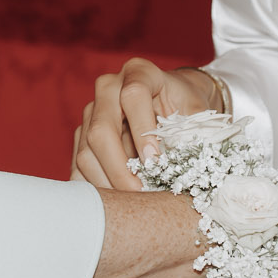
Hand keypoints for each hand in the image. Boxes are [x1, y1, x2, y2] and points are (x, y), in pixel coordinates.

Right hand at [73, 57, 224, 189]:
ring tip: (131, 205)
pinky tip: (114, 203)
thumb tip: (190, 164)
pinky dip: (95, 186)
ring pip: (86, 152)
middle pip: (101, 129)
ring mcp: (92, 111)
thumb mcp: (197, 111)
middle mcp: (109, 88)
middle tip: (140, 196)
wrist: (170, 101)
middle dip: (120, 169)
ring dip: (107, 183)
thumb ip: (195, 131)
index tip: (155, 163)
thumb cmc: (185, 106)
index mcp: (139, 72)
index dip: (143, 131)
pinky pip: (79, 165)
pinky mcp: (83, 134)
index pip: (133, 96)